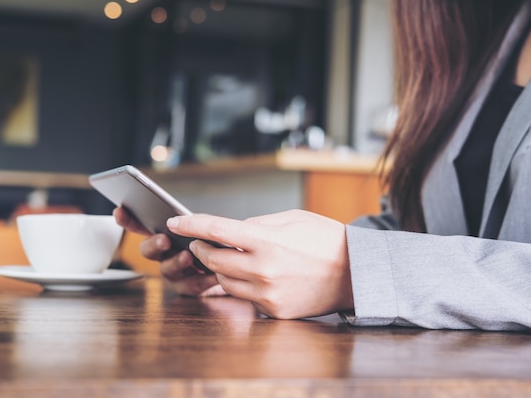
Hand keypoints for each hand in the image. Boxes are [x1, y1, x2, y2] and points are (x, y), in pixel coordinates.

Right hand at [113, 207, 225, 296]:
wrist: (235, 270)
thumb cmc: (218, 244)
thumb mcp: (208, 228)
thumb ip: (197, 223)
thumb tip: (190, 218)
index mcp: (166, 234)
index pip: (142, 225)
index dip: (128, 219)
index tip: (120, 211)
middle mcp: (165, 254)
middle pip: (148, 250)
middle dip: (154, 244)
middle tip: (164, 240)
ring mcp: (175, 272)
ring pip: (167, 270)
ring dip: (175, 262)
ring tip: (187, 256)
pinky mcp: (189, 288)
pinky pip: (190, 286)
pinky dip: (201, 280)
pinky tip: (212, 274)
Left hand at [166, 209, 353, 318]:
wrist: (355, 272)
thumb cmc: (325, 239)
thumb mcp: (291, 219)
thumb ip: (257, 225)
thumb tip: (230, 231)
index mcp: (266, 241)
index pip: (216, 230)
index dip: (191, 224)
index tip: (174, 222)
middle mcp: (262, 269)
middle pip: (213, 260)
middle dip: (201, 249)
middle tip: (200, 242)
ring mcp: (267, 293)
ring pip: (225, 281)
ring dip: (219, 268)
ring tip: (227, 257)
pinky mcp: (274, 311)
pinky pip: (245, 297)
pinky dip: (241, 285)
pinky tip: (250, 275)